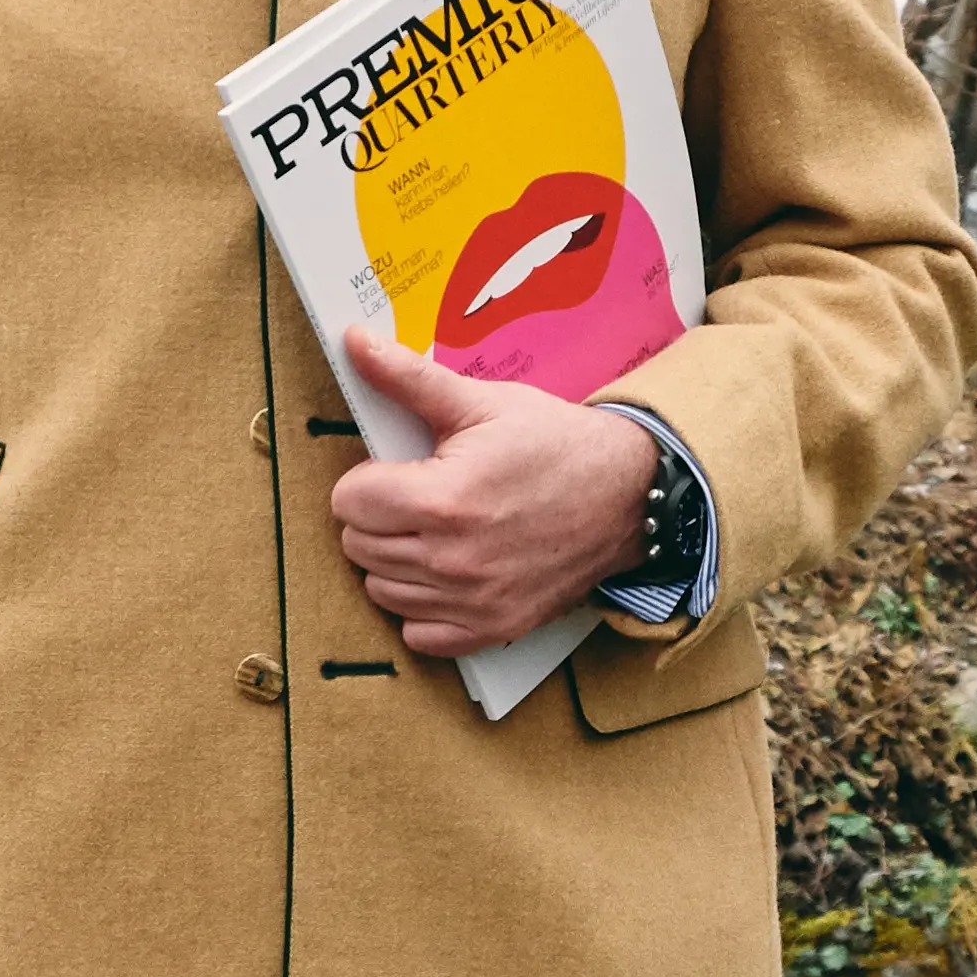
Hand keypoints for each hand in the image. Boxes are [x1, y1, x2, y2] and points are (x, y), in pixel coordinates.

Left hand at [330, 322, 662, 659]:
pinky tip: (446, 573)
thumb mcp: (484, 402)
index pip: (348, 501)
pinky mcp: (493, 627)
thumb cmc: (555, 444)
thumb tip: (355, 343)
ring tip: (433, 531)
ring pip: (381, 590)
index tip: (399, 470)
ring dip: (395, 561)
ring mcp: (473, 600)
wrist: (628, 494)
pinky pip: (419, 633)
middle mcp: (453, 558)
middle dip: (377, 516)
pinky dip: (423, 608)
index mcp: (443, 498)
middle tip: (417, 496)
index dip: (368, 478)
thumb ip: (410, 378)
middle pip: (358, 546)